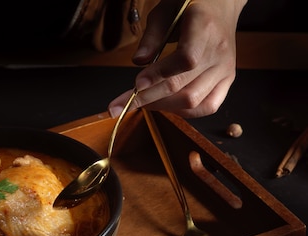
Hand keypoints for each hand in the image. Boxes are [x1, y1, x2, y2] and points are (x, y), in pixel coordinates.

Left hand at [108, 0, 246, 117]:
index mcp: (205, 27)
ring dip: (163, 107)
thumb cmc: (189, 6)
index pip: (185, 60)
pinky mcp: (227, 80)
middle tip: (121, 104)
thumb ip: (151, 36)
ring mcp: (225, 68)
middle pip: (183, 86)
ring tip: (142, 102)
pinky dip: (184, 112)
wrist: (220, 5)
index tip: (136, 84)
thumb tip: (137, 62)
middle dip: (148, 98)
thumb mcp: (165, 11)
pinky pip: (207, 106)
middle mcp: (220, 51)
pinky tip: (165, 105)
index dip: (158, 75)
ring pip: (194, 101)